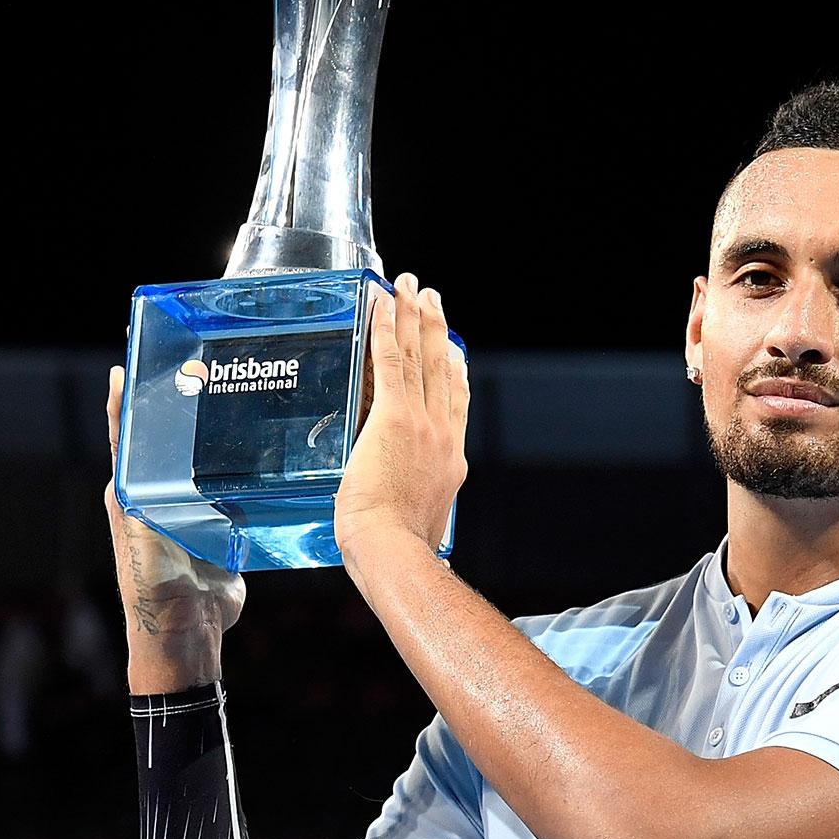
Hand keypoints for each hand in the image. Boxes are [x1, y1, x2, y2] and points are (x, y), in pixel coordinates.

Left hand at [105, 363, 244, 690]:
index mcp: (131, 490)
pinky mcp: (224, 523)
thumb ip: (142, 492)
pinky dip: (247, 464)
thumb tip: (141, 454)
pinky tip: (267, 444)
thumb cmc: (155, 586)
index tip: (136, 353)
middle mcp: (160, 492)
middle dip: (181, 401)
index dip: (128, 394)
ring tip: (238, 391)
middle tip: (201, 358)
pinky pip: (236, 485)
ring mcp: (193, 506)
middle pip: (171, 437)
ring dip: (219, 430)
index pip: (127, 431)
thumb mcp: (142, 532)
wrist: (189, 631)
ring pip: (206, 457)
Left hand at [333, 271, 469, 560]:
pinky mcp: (395, 418)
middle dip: (436, 329)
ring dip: (415, 316)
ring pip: (420, 357)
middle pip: (442, 369)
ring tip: (413, 287)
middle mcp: (444, 435)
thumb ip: (409, 505)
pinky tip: (383, 302)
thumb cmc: (398, 551)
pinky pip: (391, 361)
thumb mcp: (416, 523)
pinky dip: (388, 328)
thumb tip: (392, 513)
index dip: (453, 370)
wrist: (396, 551)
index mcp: (451, 460)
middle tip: (432, 298)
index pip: (455, 404)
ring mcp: (422, 424)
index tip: (452, 349)